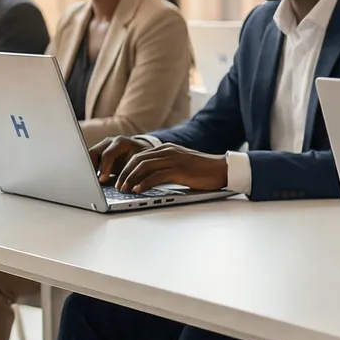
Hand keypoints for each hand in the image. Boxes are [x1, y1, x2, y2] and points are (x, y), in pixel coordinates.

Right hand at [88, 136, 156, 183]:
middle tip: (93, 181)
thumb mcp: (141, 164)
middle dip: (92, 168)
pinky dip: (91, 168)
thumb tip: (130, 185)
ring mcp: (103, 145)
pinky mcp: (99, 151)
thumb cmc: (143, 158)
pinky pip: (90, 159)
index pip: (108, 154)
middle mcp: (111, 141)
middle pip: (94, 153)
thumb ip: (135, 172)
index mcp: (122, 142)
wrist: (142, 151)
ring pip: (89, 156)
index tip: (102, 180)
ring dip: (90, 168)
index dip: (104, 168)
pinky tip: (94, 178)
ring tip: (93, 181)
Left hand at [112, 144, 228, 193]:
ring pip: (143, 166)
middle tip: (117, 186)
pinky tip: (138, 190)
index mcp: (166, 148)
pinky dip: (144, 183)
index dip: (126, 167)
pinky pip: (156, 175)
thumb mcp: (180, 164)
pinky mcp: (178, 169)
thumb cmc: (203, 170)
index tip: (119, 179)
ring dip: (130, 178)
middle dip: (124, 173)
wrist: (222, 169)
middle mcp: (167, 151)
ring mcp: (173, 159)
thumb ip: (165, 167)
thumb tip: (149, 179)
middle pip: (137, 159)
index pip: (139, 155)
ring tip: (124, 189)